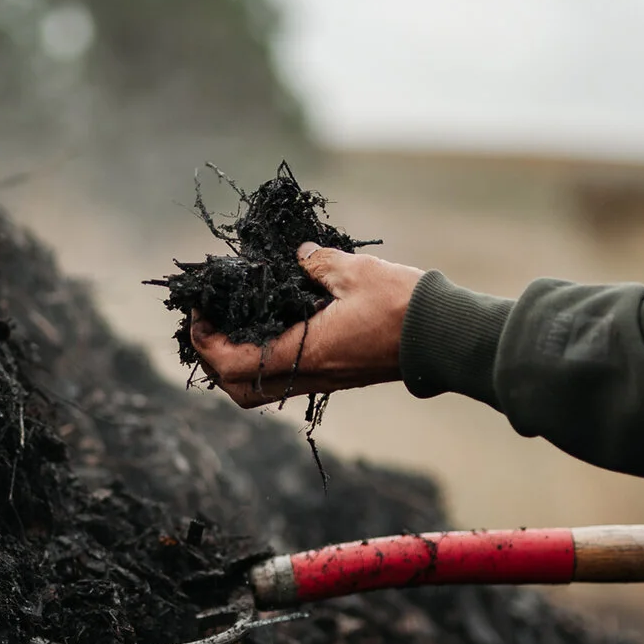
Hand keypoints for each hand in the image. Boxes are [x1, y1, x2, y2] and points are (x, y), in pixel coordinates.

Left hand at [190, 243, 425, 407]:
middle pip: (239, 389)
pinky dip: (265, 360)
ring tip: (235, 325)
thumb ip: (315, 262)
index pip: (231, 363)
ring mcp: (324, 379)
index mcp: (303, 353)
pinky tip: (272, 325)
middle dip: (214, 360)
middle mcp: (308, 374)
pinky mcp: (337, 374)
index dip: (204, 340)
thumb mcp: (352, 271)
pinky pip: (286, 377)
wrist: (443, 337)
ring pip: (261, 389)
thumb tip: (297, 254)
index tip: (199, 310)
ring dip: (238, 364)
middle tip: (210, 323)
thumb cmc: (402, 306)